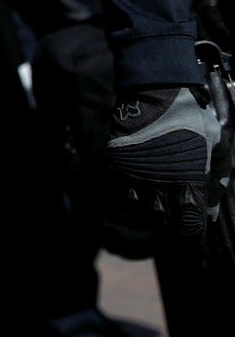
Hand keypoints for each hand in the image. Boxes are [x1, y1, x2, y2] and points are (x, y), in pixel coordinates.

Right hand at [104, 85, 222, 255]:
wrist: (158, 88)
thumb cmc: (194, 116)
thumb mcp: (217, 147)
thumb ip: (216, 181)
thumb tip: (210, 211)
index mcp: (189, 182)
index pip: (190, 226)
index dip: (192, 241)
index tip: (195, 248)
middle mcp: (160, 183)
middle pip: (163, 223)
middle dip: (171, 232)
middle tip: (176, 235)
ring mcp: (136, 172)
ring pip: (141, 209)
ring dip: (152, 215)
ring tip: (159, 215)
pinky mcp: (119, 161)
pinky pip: (122, 189)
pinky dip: (131, 197)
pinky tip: (139, 195)